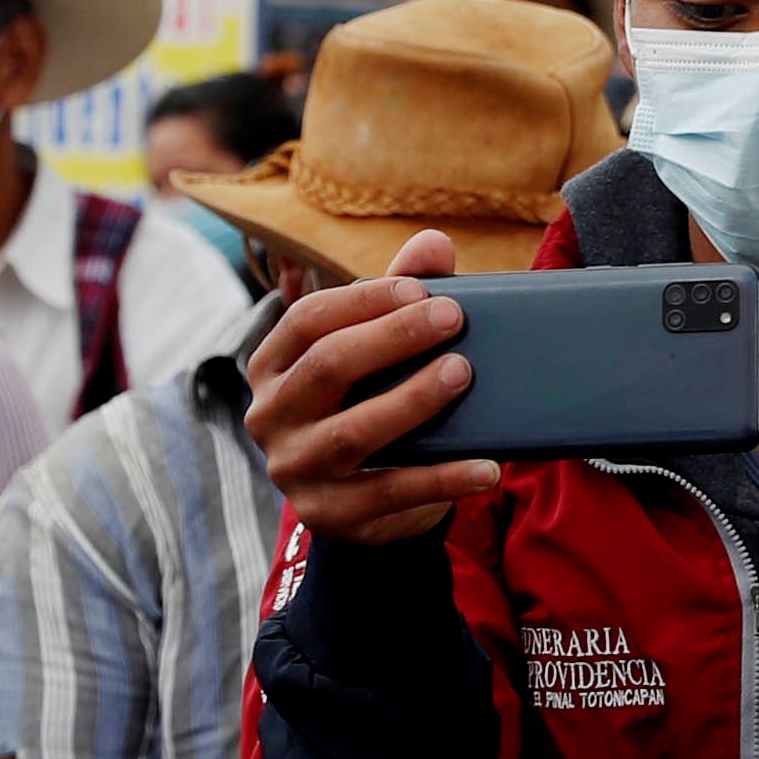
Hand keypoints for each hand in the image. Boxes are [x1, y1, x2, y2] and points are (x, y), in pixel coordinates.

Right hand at [245, 230, 496, 542]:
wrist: (365, 503)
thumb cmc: (370, 402)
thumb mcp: (379, 352)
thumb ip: (400, 298)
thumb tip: (434, 244)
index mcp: (274, 366)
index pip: (307, 320)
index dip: (363, 299)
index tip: (419, 289)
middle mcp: (271, 416)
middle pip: (328, 366)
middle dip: (392, 338)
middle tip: (453, 318)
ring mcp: (295, 469)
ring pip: (353, 431)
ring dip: (411, 400)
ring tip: (462, 374)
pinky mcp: (329, 514)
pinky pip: (391, 492)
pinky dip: (443, 478)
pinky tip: (487, 466)